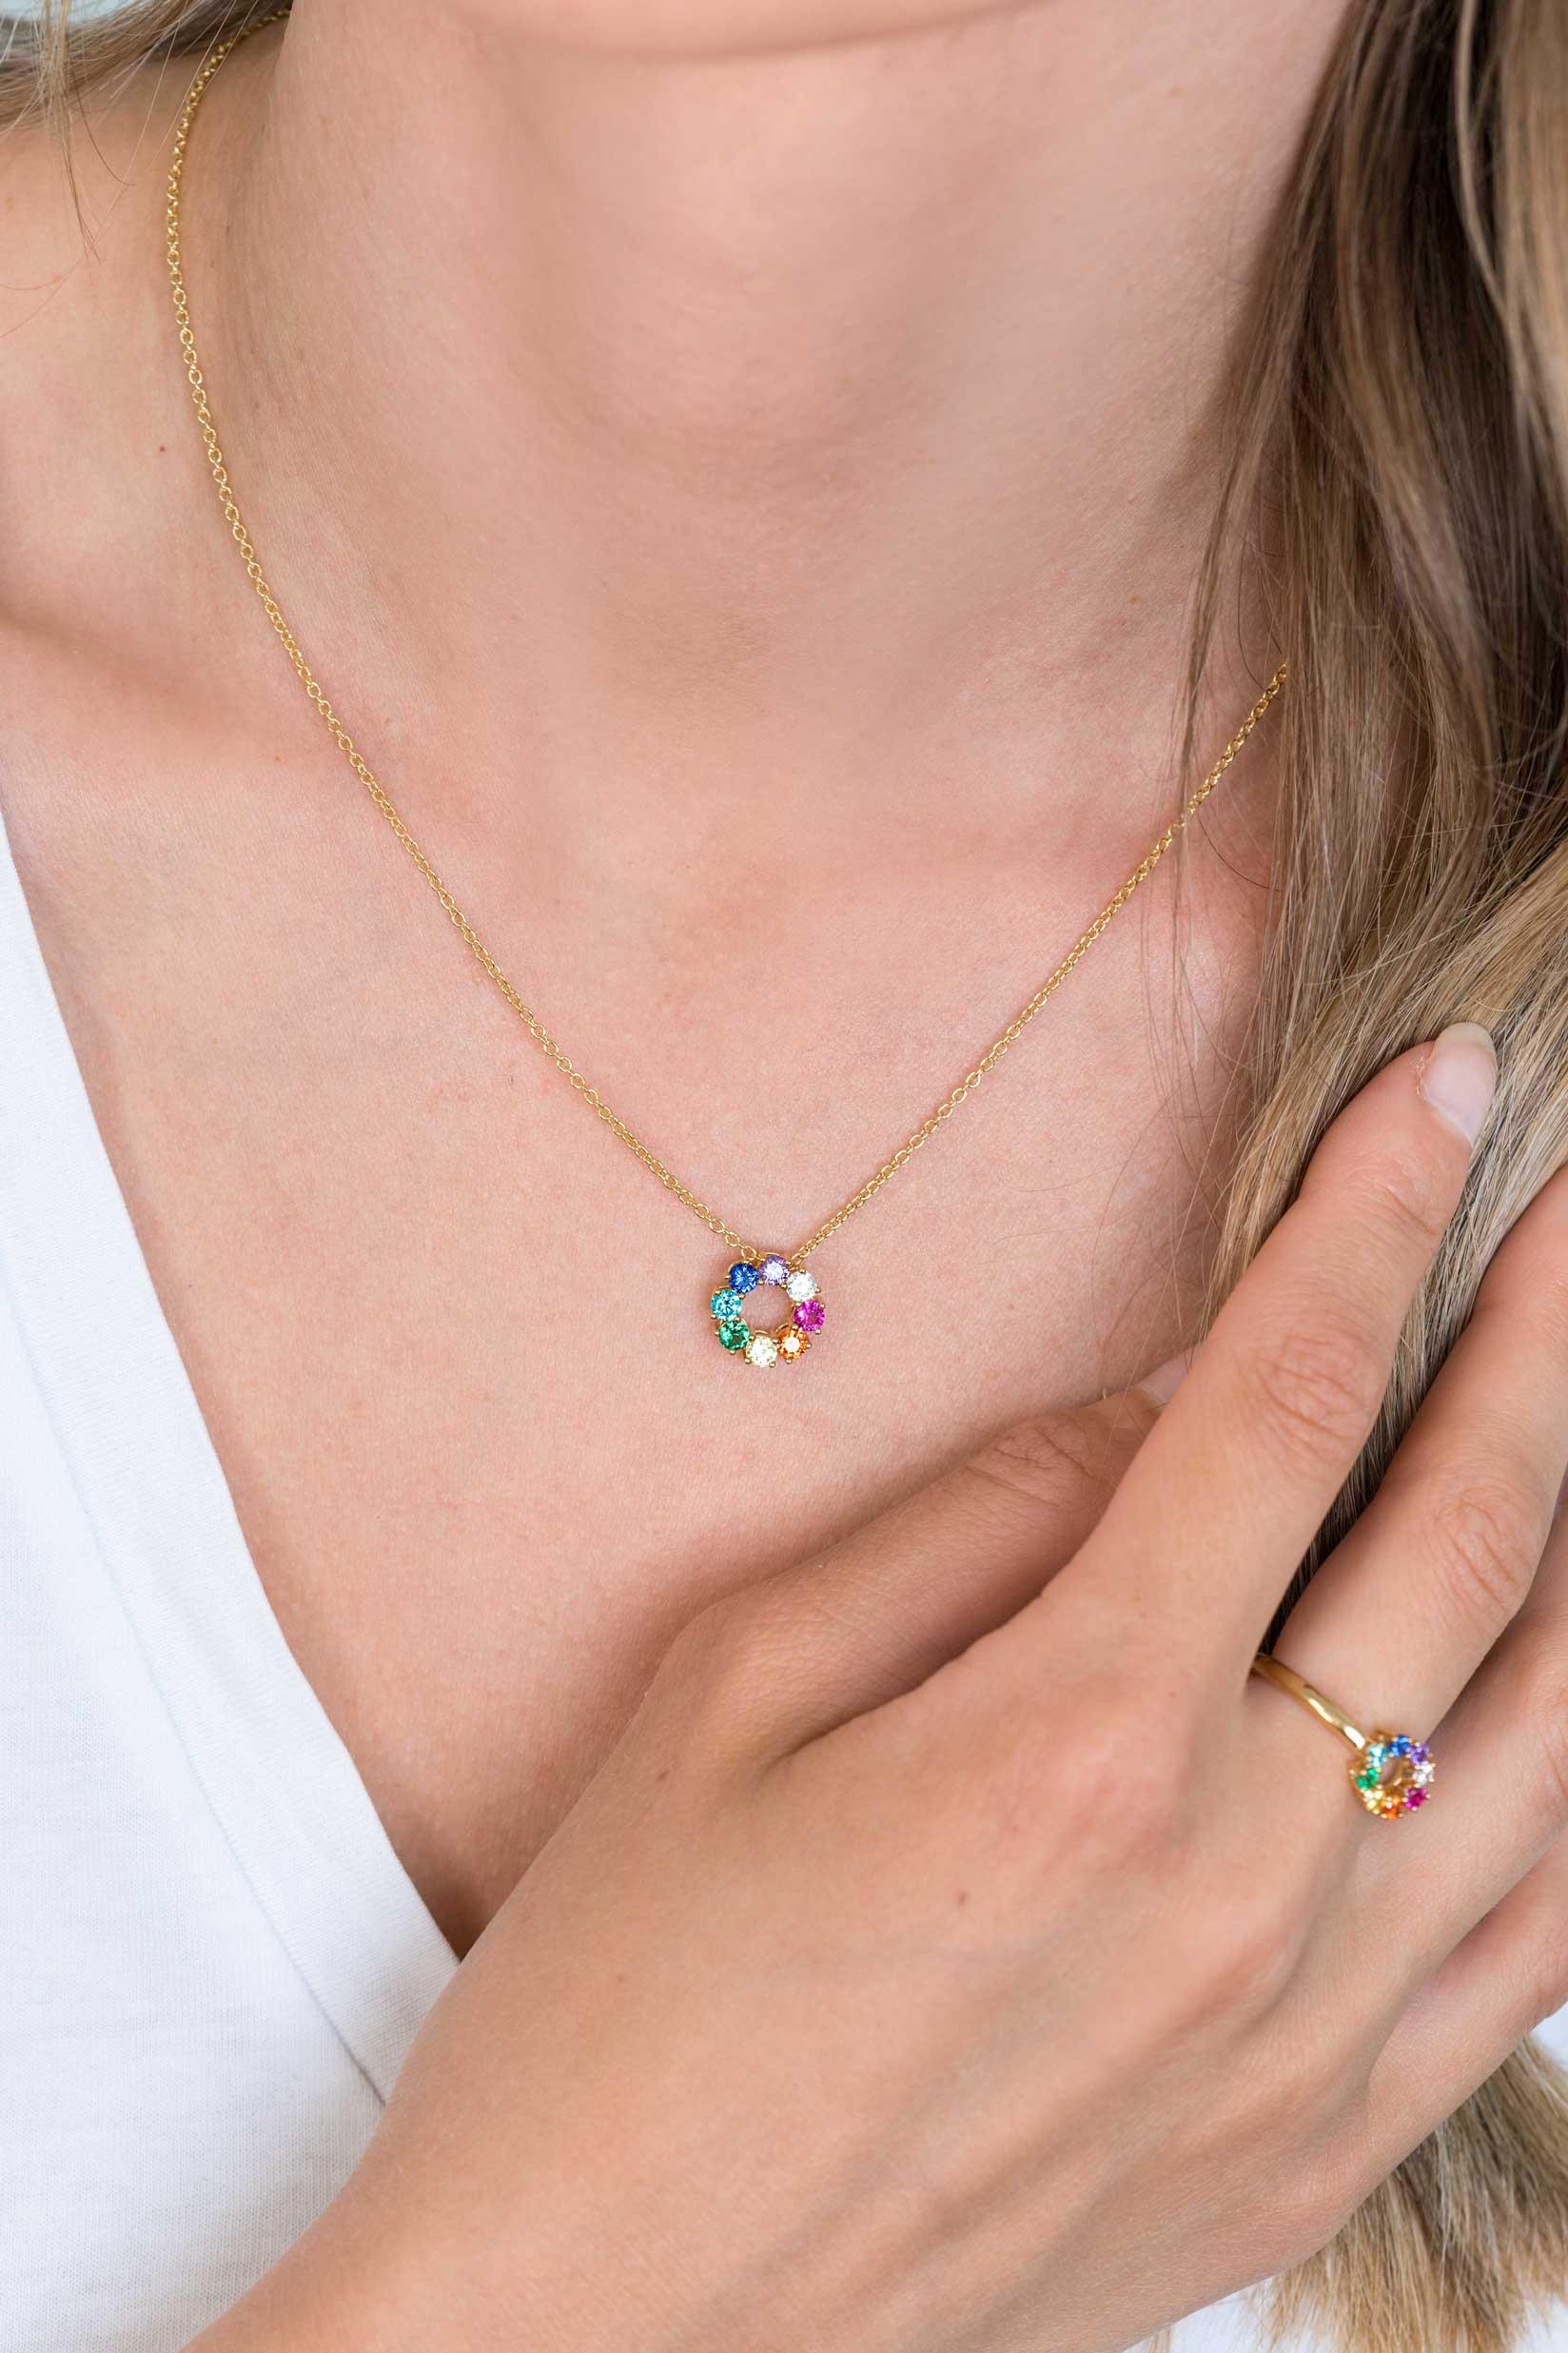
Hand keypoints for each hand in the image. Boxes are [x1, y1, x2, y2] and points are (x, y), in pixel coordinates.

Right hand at [198, 1024, 1567, 2352]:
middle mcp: (1245, 1876)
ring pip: (1562, 1734)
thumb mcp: (738, 1692)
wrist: (603, 2335)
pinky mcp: (1330, 2141)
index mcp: (1079, 1734)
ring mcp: (1316, 2028)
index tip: (1446, 1092)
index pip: (1286, 1402)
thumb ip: (979, 1519)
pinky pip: (1544, 1940)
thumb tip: (1159, 1404)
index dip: (1374, 1219)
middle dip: (1540, 1332)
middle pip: (1470, 1538)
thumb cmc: (626, 1998)